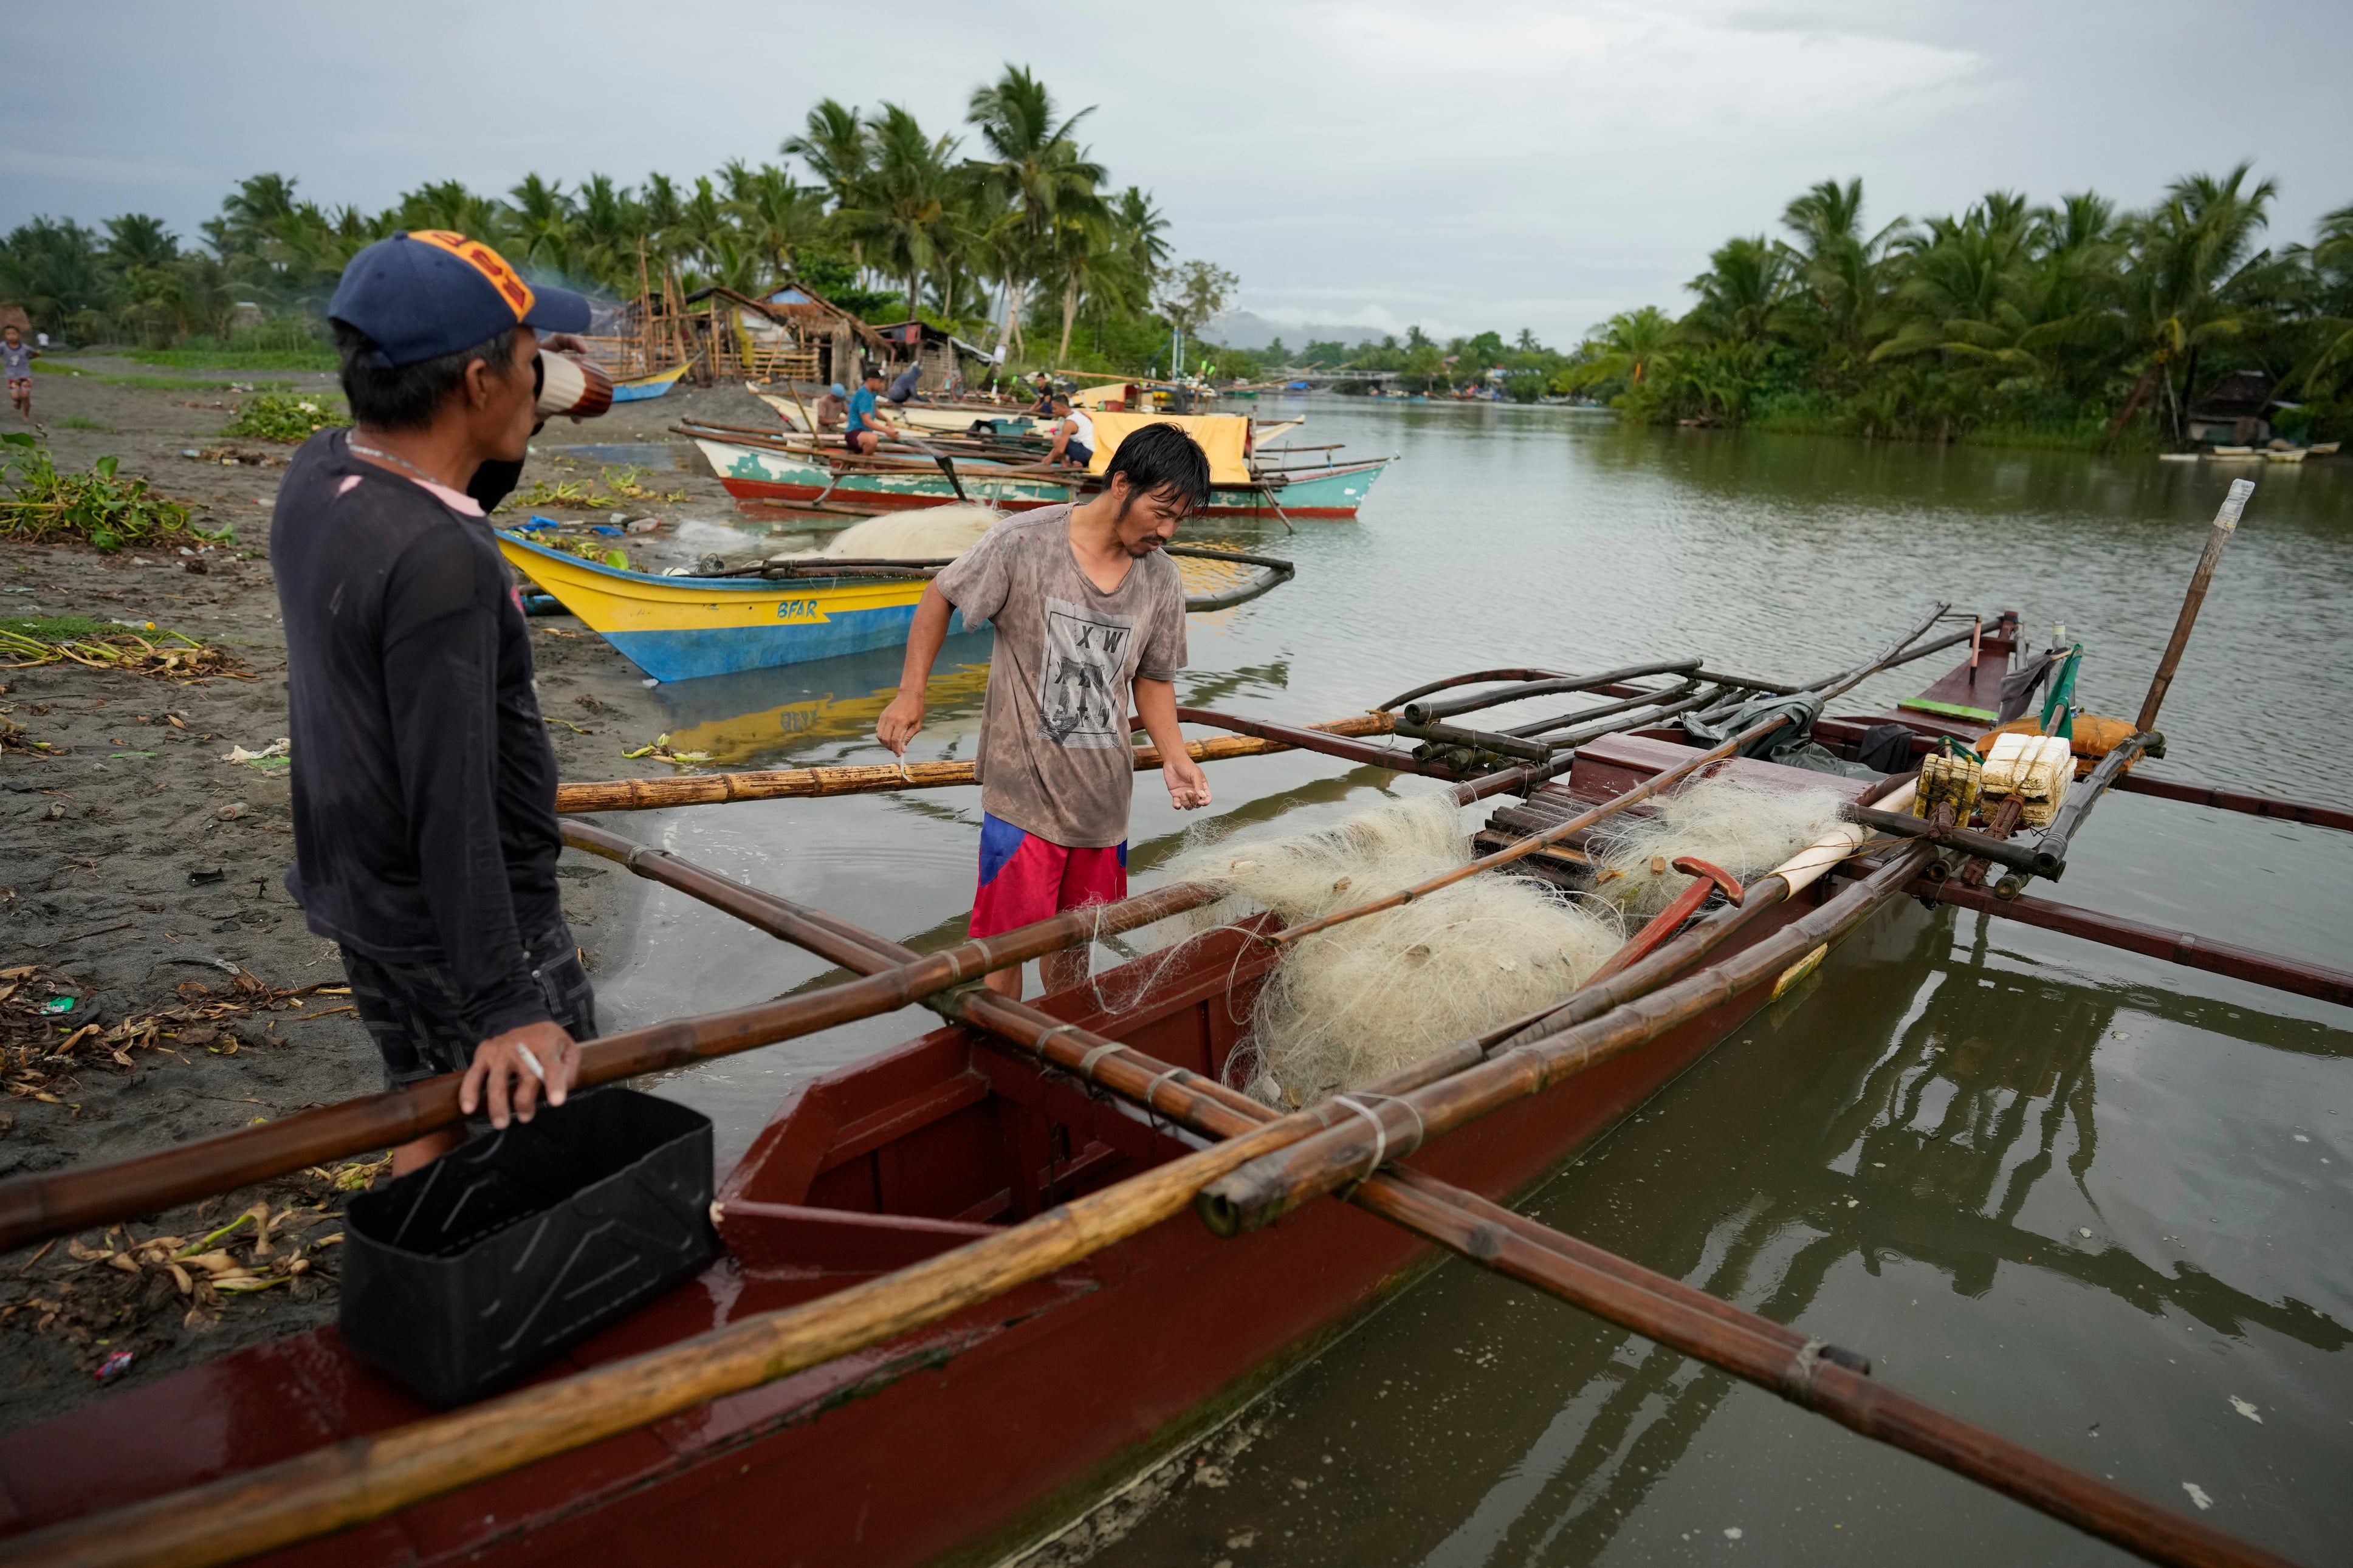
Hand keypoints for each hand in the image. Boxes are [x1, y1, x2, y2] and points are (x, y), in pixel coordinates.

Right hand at [462, 1020, 578, 1128]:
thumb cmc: (546, 1040)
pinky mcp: (483, 1055)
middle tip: (525, 1117)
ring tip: (501, 1123)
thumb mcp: (567, 1046)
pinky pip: (473, 1075)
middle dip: (524, 1100)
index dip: (555, 1083)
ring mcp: (499, 1052)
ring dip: (498, 1104)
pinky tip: (468, 1108)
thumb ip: (569, 1068)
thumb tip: (564, 1089)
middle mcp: (521, 1048)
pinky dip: (468, 1092)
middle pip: (523, 1076)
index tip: (557, 1101)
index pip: (552, 1065)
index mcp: (546, 1045)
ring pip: (497, 1081)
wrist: (518, 1017)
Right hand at [877, 691, 924, 754]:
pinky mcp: (882, 716)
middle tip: (896, 750)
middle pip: (885, 739)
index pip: (895, 740)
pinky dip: (882, 736)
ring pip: (879, 735)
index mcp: (901, 722)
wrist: (909, 695)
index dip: (896, 749)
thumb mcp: (917, 725)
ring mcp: (885, 717)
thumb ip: (908, 737)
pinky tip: (889, 737)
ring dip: (885, 743)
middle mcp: (891, 719)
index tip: (899, 754)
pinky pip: (878, 729)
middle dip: (890, 747)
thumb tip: (902, 749)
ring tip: (892, 744)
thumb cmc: (916, 710)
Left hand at [1166, 755, 1211, 809]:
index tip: (1201, 801)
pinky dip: (1177, 806)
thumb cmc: (1186, 765)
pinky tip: (1176, 804)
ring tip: (1182, 793)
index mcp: (1202, 786)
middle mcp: (1194, 791)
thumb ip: (1198, 785)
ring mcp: (1185, 794)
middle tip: (1188, 791)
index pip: (1207, 798)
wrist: (1172, 760)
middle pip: (1197, 804)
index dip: (1205, 802)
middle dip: (1194, 801)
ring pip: (1188, 806)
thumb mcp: (1195, 773)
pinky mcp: (1175, 794)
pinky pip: (1177, 804)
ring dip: (1186, 803)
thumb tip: (1202, 796)